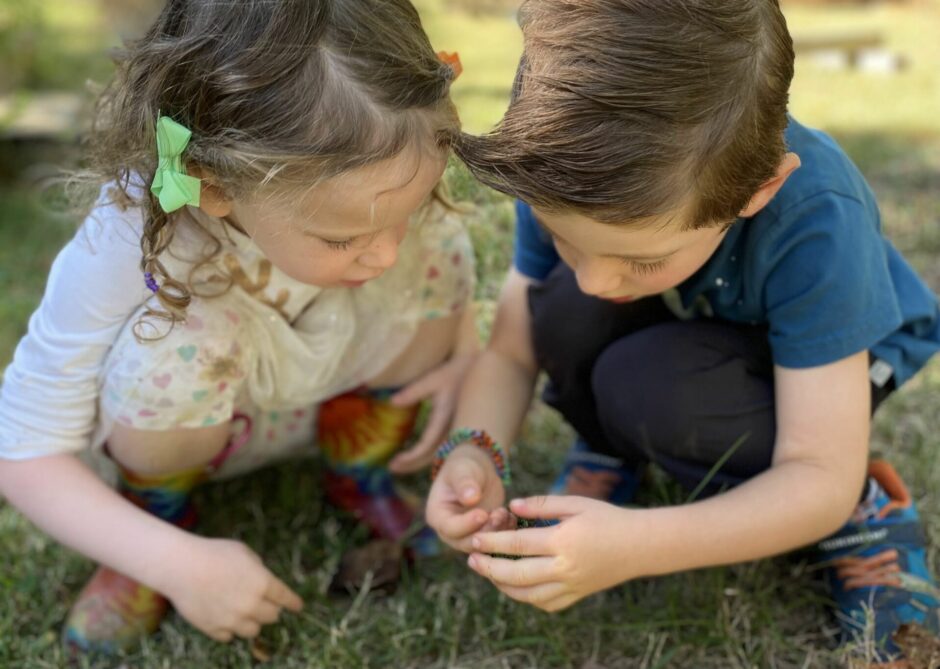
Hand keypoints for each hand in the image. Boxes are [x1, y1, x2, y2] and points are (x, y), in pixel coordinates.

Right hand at [162, 536, 302, 641]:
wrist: (181, 567)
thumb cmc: (214, 553)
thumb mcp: (244, 552)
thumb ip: (258, 568)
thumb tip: (262, 578)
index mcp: (263, 583)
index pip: (285, 598)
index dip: (294, 603)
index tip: (298, 607)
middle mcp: (251, 605)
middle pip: (272, 616)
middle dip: (271, 609)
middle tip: (265, 603)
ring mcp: (232, 620)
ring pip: (253, 631)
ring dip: (253, 622)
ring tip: (245, 612)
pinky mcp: (214, 629)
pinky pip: (230, 636)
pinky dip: (231, 629)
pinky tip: (226, 618)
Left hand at [388, 353, 476, 473]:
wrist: (482, 370)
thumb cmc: (456, 372)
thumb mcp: (433, 379)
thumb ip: (413, 392)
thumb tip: (392, 402)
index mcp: (444, 419)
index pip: (425, 446)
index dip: (410, 458)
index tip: (393, 463)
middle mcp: (452, 429)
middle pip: (432, 456)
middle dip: (411, 464)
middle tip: (392, 467)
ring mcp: (457, 430)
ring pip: (439, 454)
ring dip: (419, 461)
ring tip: (401, 464)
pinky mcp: (460, 428)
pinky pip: (445, 448)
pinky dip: (429, 454)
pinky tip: (420, 454)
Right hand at [425, 444, 506, 551]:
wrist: (477, 471)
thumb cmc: (464, 468)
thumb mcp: (462, 471)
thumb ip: (464, 483)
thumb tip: (470, 498)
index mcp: (437, 516)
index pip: (450, 528)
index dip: (467, 524)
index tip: (483, 513)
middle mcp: (450, 531)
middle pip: (465, 542)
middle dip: (484, 532)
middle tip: (499, 514)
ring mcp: (466, 536)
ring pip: (482, 545)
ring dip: (496, 532)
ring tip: (505, 512)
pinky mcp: (483, 535)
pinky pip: (494, 542)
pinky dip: (504, 532)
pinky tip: (511, 517)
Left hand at [466, 495, 638, 611]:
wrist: (640, 545)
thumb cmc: (607, 518)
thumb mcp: (576, 503)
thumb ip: (541, 504)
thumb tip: (511, 506)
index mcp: (563, 541)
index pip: (518, 546)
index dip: (492, 543)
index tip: (475, 539)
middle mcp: (565, 568)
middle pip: (516, 575)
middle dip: (489, 568)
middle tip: (472, 559)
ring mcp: (571, 585)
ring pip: (527, 595)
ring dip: (502, 586)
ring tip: (487, 572)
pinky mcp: (577, 595)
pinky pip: (545, 603)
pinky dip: (526, 597)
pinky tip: (515, 586)